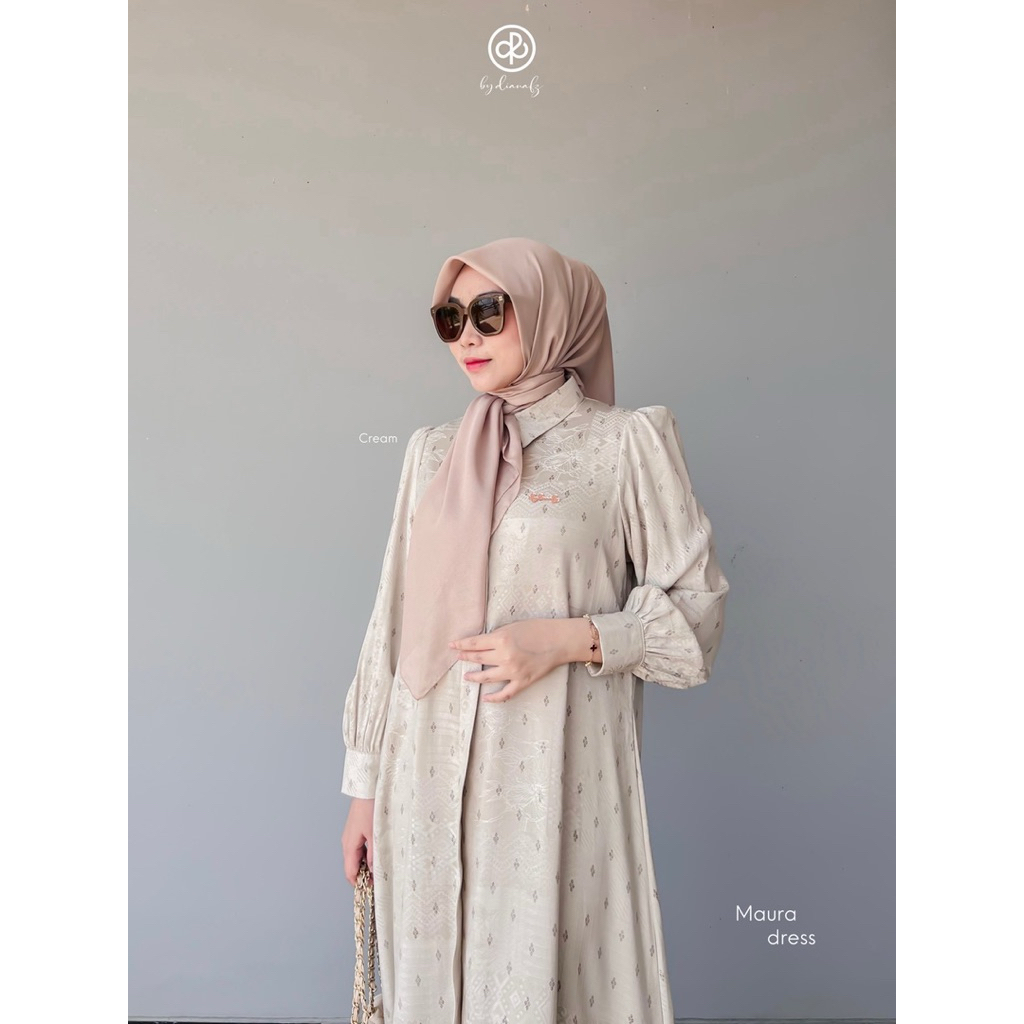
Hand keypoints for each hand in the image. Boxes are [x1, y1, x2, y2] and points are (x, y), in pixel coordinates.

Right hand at [342, 797, 374, 885]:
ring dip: (366, 864)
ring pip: (356, 857)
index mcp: (349, 846)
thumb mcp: (375, 834)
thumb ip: (374, 855)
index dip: (359, 883)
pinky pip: (359, 848)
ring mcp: (351, 836)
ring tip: (380, 867)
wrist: (367, 789)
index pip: (350, 873)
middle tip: (379, 879)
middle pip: (352, 866)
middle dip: (363, 875)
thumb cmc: (370, 809)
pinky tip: (377, 853)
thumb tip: (373, 872)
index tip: (371, 890)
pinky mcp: (356, 830)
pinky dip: (366, 854)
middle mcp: (347, 842)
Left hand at [449, 618, 580, 702]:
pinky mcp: (523, 682)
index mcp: (501, 639)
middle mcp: (505, 656)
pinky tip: (485, 697)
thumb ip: (497, 636)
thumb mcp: (513, 626)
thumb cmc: (538, 628)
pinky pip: (505, 693)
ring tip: (467, 676)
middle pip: (478, 659)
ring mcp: (513, 671)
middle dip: (465, 658)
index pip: (474, 644)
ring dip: (474, 677)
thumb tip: (482, 643)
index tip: (452, 645)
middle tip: (457, 657)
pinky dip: (494, 697)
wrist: (560, 640)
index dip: (461, 645)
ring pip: (487, 677)